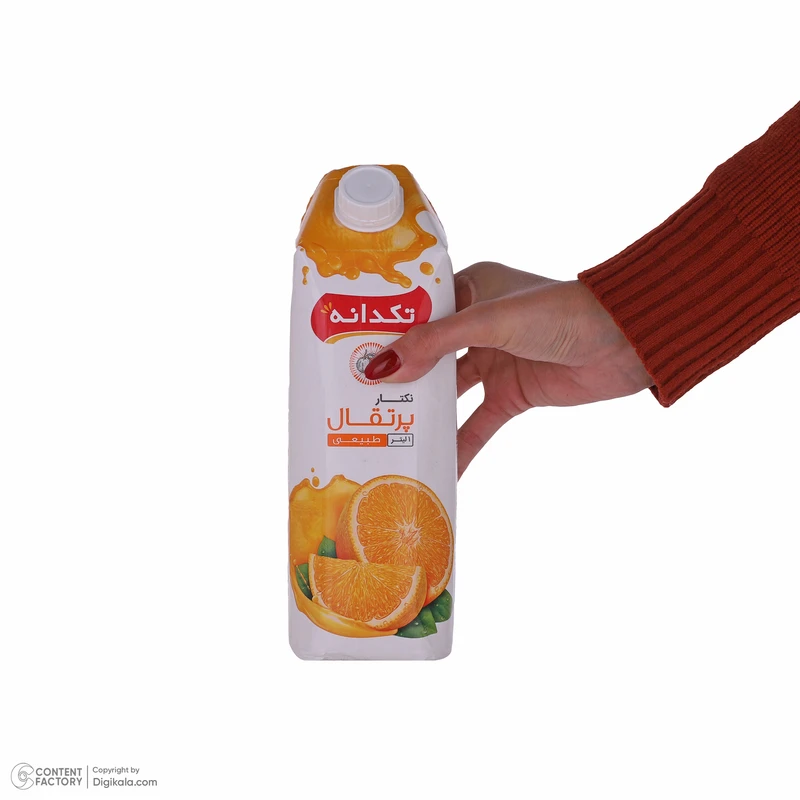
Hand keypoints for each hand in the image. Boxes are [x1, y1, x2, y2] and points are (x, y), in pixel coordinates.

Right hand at [364, 262, 653, 476]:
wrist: (627, 343)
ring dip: (423, 412)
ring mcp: (495, 361)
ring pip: (449, 392)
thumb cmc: (562, 313)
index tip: (348, 353)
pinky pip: (478, 423)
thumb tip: (381, 366)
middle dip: (397, 377)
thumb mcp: (492, 321)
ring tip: (383, 434)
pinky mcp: (513, 394)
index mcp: (472, 289)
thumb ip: (437, 343)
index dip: (385, 331)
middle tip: (355, 400)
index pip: (417, 310)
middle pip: (427, 354)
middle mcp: (478, 324)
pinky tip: (438, 468)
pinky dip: (461, 445)